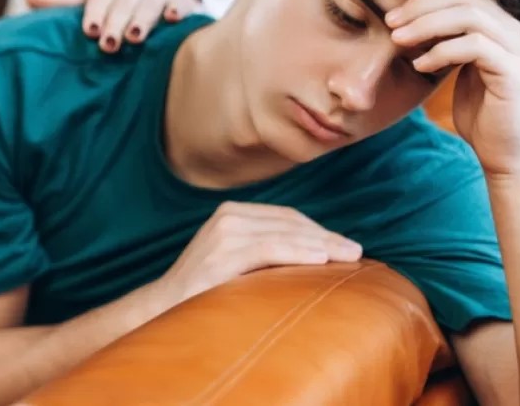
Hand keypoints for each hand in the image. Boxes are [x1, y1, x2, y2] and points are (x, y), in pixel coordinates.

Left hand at [25, 0, 202, 53]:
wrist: (163, 13)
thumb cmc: (119, 13)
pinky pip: (185, 1)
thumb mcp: (92, 6)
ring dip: (144, 17)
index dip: (96, 9)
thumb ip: (63, 2)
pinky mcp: (186, 1)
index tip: (89, 31)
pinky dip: (180, 7)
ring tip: (135, 37)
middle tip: (109, 44)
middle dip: (117, 19)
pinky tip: (173, 19)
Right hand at [153, 202, 360, 306]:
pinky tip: (321, 259)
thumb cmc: (204, 289)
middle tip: (356, 251)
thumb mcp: (236, 260)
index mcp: (232, 212)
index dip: (319, 229)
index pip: (286, 216)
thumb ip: (264, 249)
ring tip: (348, 256)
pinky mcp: (221, 254)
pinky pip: (268, 249)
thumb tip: (316, 254)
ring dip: (321, 244)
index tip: (345, 245)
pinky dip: (298, 252)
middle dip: (326, 236)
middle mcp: (227, 216)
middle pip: (289, 222)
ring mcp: (223, 233)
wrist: (162, 307)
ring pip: (284, 233)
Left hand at [386, 0, 519, 177]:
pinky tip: (419, 65)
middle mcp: (511, 28)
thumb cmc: (478, 110)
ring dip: (426, 24)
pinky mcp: (513, 71)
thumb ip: (441, 40)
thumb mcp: (454, 67)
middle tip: (389, 20)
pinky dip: (441, 51)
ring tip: (397, 39)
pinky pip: (474, 46)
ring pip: (469, 16)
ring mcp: (515, 48)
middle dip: (421, 4)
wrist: (504, 152)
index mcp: (497, 23)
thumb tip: (403, 18)